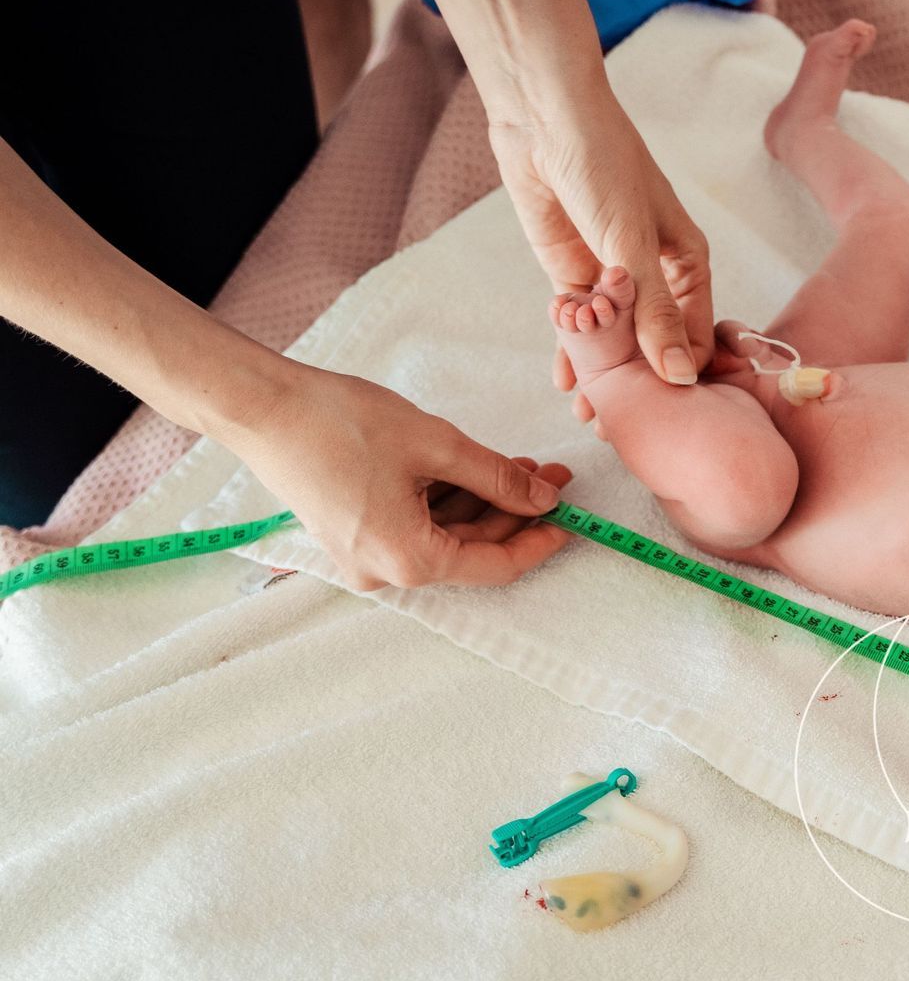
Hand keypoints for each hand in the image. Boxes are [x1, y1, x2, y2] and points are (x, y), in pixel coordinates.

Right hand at [228, 362, 574, 590]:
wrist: (263, 407)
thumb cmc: (342, 422)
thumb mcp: (437, 445)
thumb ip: (497, 477)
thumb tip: (543, 499)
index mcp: (408, 560)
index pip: (496, 566)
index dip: (539, 540)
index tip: (572, 516)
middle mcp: (384, 573)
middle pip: (472, 550)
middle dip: (515, 512)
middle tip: (551, 474)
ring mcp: (365, 557)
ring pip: (446, 536)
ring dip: (485, 503)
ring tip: (521, 464)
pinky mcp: (353, 535)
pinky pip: (417, 525)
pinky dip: (449, 501)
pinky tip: (477, 470)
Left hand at [490, 88, 714, 416]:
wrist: (544, 119)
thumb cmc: (605, 165)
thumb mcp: (633, 246)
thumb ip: (654, 314)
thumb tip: (679, 375)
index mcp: (688, 261)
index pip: (698, 334)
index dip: (687, 375)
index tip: (674, 416)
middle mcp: (654, 273)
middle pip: (654, 341)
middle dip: (640, 383)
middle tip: (622, 427)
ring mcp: (612, 275)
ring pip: (614, 337)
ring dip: (603, 372)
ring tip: (589, 414)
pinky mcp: (573, 271)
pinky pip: (579, 322)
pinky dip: (573, 349)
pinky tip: (565, 380)